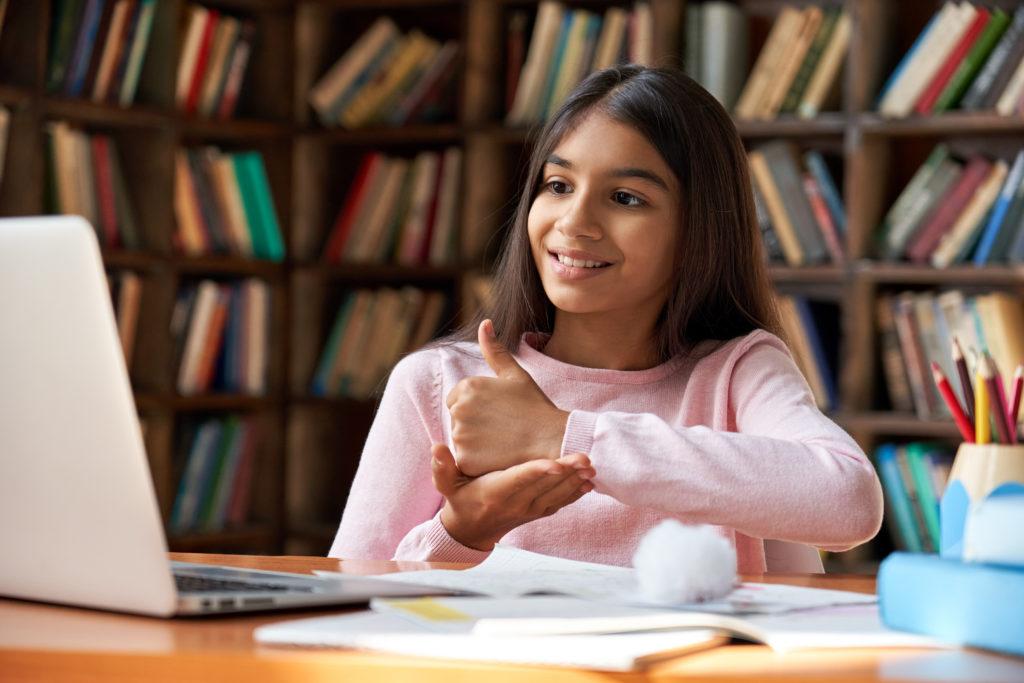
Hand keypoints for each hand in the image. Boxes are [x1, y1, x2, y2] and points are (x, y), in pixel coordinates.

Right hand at [431, 444, 594, 550]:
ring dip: (575, 481)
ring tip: (592, 466)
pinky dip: (576, 493)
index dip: (537, 472)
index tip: (555, 464)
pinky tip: (589, 482)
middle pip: (545, 486)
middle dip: (566, 472)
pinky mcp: (539, 512)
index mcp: (495, 493)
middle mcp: (516, 503)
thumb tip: (436, 447)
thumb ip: (442, 467)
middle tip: (585, 458)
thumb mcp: (446, 485)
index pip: (519, 480)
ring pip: (557, 495)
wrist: (472, 531)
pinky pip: (561, 503)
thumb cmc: (459, 500)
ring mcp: (530, 510)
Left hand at [446, 320, 569, 475]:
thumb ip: (494, 350)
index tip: (498, 412)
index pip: (457, 399)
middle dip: (474, 424)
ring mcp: (461, 436)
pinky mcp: (466, 460)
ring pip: (460, 441)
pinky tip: (498, 456)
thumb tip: (485, 323)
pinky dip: (478, 462)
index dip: (478, 407)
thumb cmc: (535, 406)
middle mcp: (459, 409)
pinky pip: (465, 462)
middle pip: (457, 420)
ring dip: (475, 444)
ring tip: (502, 441)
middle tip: (502, 427)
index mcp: (467, 386)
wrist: (552, 439)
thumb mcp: (515, 375)